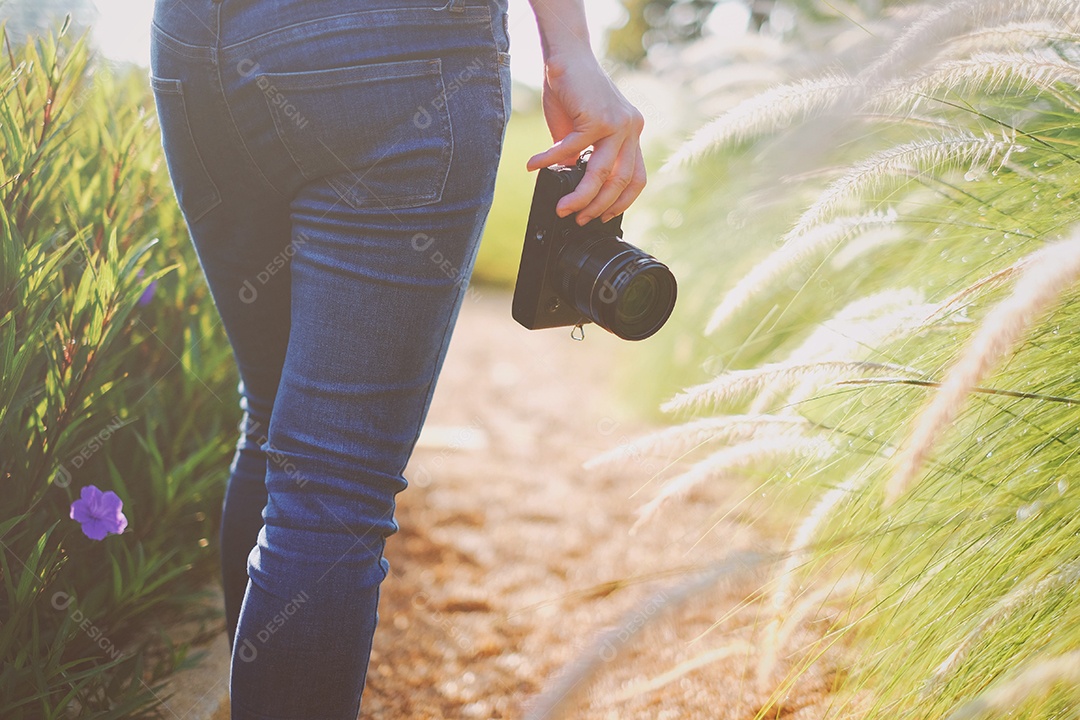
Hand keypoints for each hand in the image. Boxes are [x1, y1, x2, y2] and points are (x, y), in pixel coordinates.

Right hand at [525, 50, 646, 225]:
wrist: (567, 55)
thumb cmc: (572, 90)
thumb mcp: (580, 130)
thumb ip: (581, 156)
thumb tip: (571, 184)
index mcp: (632, 132)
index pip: (636, 177)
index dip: (621, 202)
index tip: (603, 216)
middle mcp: (631, 128)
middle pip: (620, 181)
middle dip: (598, 206)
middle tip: (577, 218)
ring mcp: (618, 123)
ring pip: (601, 174)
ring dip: (580, 196)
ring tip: (562, 207)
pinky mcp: (597, 118)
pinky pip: (571, 150)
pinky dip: (550, 161)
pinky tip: (534, 166)